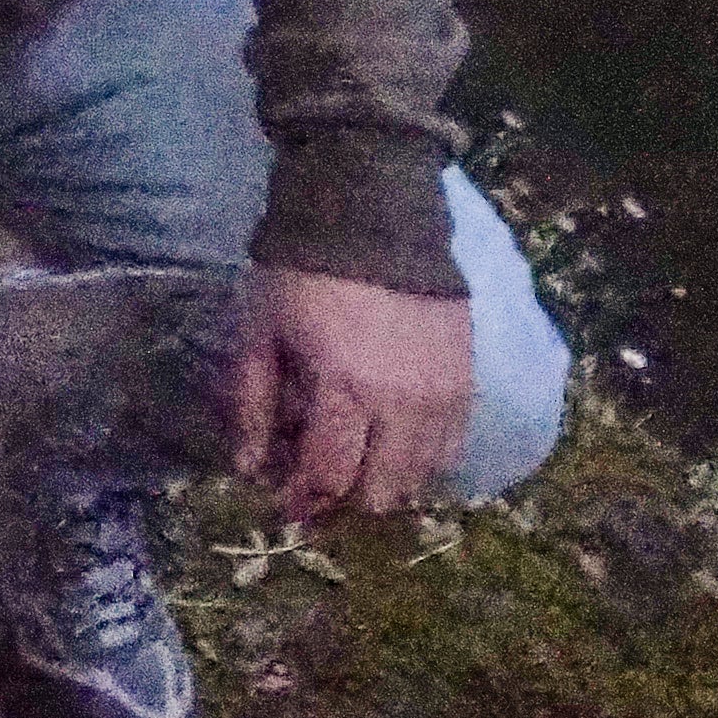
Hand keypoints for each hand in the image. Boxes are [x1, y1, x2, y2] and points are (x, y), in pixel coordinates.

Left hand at [228, 264, 473, 520]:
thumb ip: (253, 406)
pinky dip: (423, 460)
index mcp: (346, 388)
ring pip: (423, 477)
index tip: (286, 504)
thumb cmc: (303, 273)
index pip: (331, 476)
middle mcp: (404, 403)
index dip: (304, 500)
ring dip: (387, 483)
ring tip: (357, 464)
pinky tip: (394, 445)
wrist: (374, 213)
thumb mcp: (260, 333)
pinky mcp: (468, 379)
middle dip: (346, 500)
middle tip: (320, 484)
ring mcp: (444, 394)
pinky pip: (453, 446)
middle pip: (383, 491)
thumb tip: (248, 469)